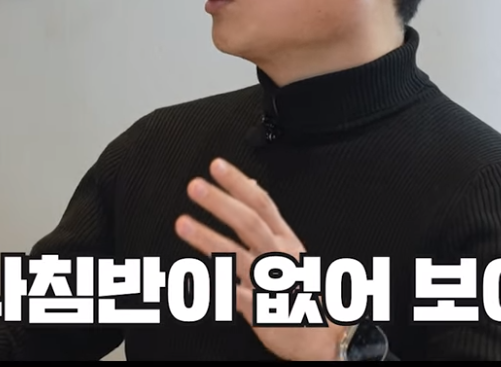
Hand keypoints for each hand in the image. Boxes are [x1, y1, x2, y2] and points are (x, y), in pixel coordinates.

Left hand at [175, 158, 345, 360]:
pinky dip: (215, 283)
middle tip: (195, 187)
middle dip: (221, 202)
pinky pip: (233, 294)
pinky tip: (193, 276)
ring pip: (237, 254)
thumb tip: (249, 182)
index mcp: (284, 237)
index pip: (261, 202)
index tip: (217, 166)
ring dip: (208, 238)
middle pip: (249, 222)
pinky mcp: (259, 309)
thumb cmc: (298, 287)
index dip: (238, 182)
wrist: (318, 334)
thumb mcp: (287, 244)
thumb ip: (266, 215)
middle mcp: (277, 255)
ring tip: (182, 223)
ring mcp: (268, 281)